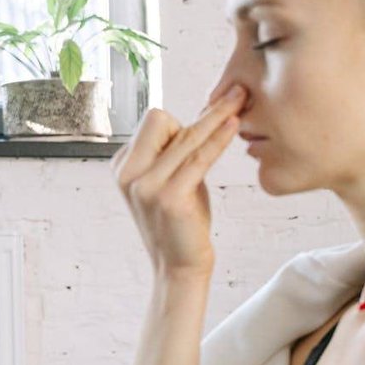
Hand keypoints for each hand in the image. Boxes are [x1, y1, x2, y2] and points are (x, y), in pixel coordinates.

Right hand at [112, 84, 247, 278]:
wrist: (180, 268)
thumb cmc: (183, 224)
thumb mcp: (174, 182)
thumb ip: (177, 155)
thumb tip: (204, 117)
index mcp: (123, 166)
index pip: (152, 123)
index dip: (181, 126)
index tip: (205, 132)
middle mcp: (128, 173)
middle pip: (161, 121)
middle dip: (198, 117)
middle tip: (236, 98)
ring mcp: (146, 186)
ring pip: (186, 137)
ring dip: (216, 116)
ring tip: (241, 97)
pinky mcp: (169, 197)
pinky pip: (199, 157)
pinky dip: (218, 139)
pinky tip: (235, 124)